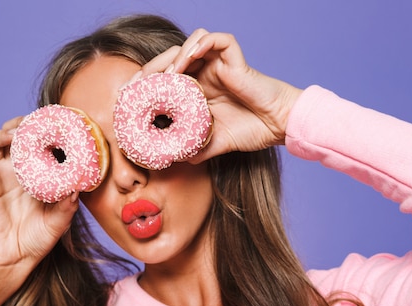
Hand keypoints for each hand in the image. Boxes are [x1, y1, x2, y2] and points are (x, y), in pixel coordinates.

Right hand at [0, 116, 78, 305]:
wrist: (17, 257)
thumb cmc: (40, 237)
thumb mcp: (60, 219)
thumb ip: (69, 204)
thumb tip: (79, 187)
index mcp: (35, 171)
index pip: (36, 140)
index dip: (42, 128)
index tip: (54, 121)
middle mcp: (15, 168)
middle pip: (13, 133)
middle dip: (21, 123)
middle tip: (32, 123)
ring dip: (1, 132)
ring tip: (13, 134)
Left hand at [138, 29, 302, 162]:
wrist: (277, 127)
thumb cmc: (251, 131)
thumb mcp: (214, 143)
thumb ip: (195, 149)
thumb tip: (174, 159)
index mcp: (199, 90)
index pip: (168, 78)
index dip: (150, 81)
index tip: (134, 94)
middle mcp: (207, 73)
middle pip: (174, 58)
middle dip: (156, 68)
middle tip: (142, 83)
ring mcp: (220, 64)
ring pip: (192, 44)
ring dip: (177, 55)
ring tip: (169, 74)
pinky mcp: (235, 58)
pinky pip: (218, 40)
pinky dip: (202, 44)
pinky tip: (191, 58)